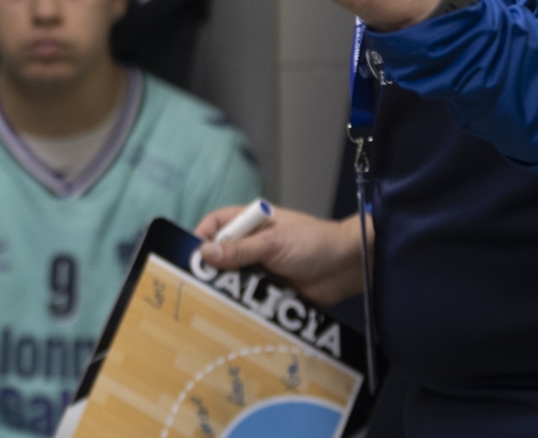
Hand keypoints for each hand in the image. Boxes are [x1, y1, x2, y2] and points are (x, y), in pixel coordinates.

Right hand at [194, 205, 365, 306]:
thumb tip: (204, 252)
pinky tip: (232, 313)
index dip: (201, 237)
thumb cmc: (313, 243)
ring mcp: (261, 267)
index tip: (190, 257)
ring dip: (226, 288)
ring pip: (233, 278)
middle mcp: (253, 243)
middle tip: (196, 286)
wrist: (347, 267)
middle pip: (221, 254)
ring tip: (211, 303)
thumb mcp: (273, 243)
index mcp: (252, 222)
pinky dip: (242, 303)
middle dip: (210, 268)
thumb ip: (240, 250)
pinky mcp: (271, 289)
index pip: (217, 224)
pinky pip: (249, 296)